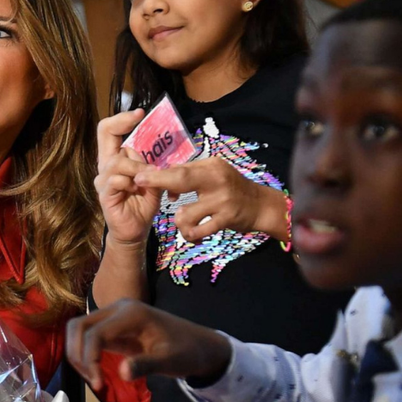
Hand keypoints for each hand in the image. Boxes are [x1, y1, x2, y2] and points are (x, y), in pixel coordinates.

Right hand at [66, 299, 231, 391]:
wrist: (200, 344)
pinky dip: (85, 352)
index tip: (99, 385)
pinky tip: (95, 370)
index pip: (95, 333)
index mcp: (131, 314)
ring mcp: (114, 315)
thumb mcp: (171, 361)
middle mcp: (117, 309)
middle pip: (79, 326)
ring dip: (78, 353)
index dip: (90, 359)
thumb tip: (122, 373)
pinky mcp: (113, 326)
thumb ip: (146, 365)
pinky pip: (88, 334)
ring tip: (93, 377)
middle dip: (78, 355)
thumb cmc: (187, 351)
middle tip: (93, 381)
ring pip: (79, 328)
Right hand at [95, 110, 162, 246]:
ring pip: (118, 160)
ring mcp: (102, 179)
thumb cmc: (142, 203)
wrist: (135, 230)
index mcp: (116, 158)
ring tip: (147, 180)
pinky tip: (136, 191)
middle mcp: (105, 165)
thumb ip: (151, 166)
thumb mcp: (152, 179)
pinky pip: (116, 179)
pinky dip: (130, 183)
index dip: (121, 118)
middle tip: (140, 123)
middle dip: (122, 124)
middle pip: (105, 134)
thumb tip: (154, 158)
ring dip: (138, 168)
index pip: (109, 131)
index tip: (139, 112)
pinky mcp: (104, 193)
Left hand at [133, 158, 286, 242]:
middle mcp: (216, 179)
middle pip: (181, 179)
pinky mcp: (227, 218)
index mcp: (212, 166)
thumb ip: (190, 178)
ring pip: (186, 213)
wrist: (261, 205)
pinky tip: (193, 235)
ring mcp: (222, 200)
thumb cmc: (231, 188)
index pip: (180, 168)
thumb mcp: (214, 175)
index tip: (139, 175)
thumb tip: (167, 189)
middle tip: (139, 182)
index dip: (158, 174)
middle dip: (158, 181)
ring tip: (184, 224)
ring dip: (179, 222)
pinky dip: (192, 234)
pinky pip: (200, 230)